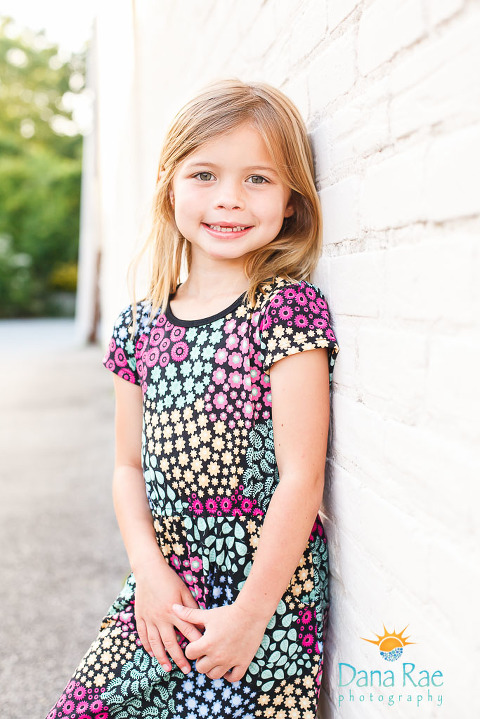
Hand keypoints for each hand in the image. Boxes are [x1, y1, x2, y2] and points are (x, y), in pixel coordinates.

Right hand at [134, 559, 202, 673]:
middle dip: (179, 658)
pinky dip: (147, 646)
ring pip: (155, 643)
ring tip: (168, 669)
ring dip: (162, 658)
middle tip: (187, 670)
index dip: (195, 642)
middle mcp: (161, 618)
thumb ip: (191, 606)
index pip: (187, 631)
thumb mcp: (183, 590)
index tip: (202, 652)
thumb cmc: (169, 579)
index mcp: (173, 611)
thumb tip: (200, 620)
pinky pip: (143, 635)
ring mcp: (149, 618)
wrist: (148, 570)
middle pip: (170, 643)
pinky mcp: (140, 617)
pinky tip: (152, 654)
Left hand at [172, 602, 267, 682]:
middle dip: (200, 660)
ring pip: (214, 675)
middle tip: (205, 651)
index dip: (191, 648)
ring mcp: (230, 661)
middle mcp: (217, 656)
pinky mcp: (243, 663)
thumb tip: (173, 608)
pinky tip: (227, 666)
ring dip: (212, 668)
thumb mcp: (207, 614)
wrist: (251, 613)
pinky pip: (233, 678)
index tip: (197, 643)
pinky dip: (229, 675)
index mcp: (207, 644)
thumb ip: (189, 614)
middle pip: (200, 668)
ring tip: (214, 658)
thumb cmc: (228, 613)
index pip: (189, 654)